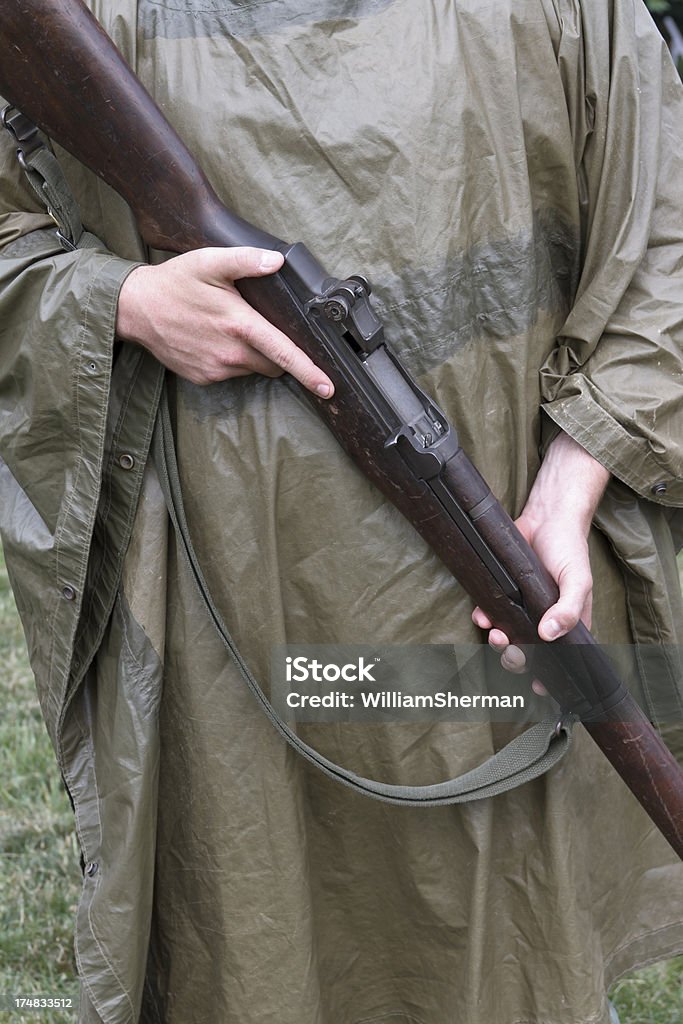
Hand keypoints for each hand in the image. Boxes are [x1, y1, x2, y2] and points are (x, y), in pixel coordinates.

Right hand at [116, 246, 334, 396]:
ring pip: (252, 368)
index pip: (284, 353)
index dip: (310, 372)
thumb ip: (246, 261)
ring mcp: (216, 369)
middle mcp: (231, 353)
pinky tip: (213, 340)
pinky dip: (231, 360)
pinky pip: (230, 374)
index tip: (328, 387)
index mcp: (239, 325)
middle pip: (273, 363)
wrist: (135, 309)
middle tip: (260, 328)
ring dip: (252, 354)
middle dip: (278, 352)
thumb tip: (277, 262)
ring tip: (229, 329)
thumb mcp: (210, 261)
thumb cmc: (174, 282)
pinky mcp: (204, 378)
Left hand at [471, 431, 609, 679]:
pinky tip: (481, 616)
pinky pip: (489, 612)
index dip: (548, 674)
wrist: (547, 517)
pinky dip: (483, 618)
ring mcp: (521, 606)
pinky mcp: (503, 590)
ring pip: (506, 635)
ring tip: (496, 634)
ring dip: (498, 642)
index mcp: (565, 622)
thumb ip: (567, 609)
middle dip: (517, 660)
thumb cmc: (569, 550)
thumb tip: (548, 635)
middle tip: (512, 653)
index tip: (537, 686)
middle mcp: (542, 618)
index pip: (559, 657)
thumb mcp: (578, 580)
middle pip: (528, 652)